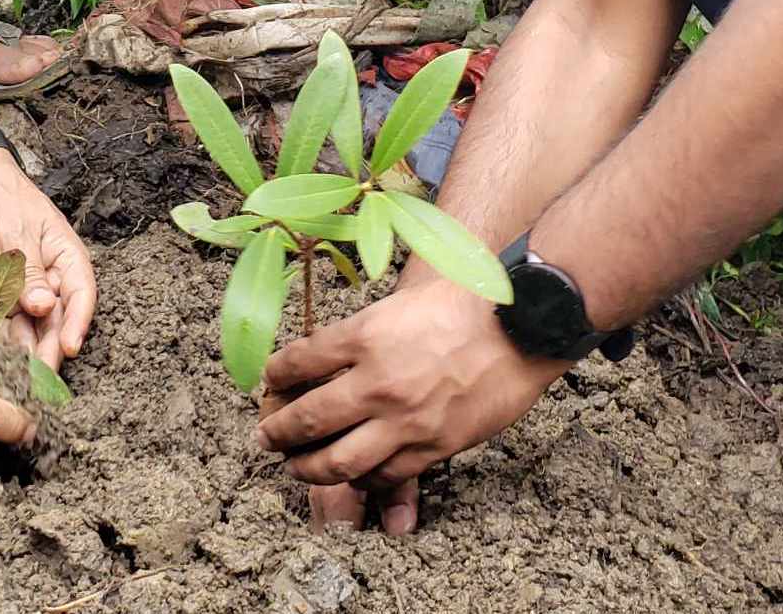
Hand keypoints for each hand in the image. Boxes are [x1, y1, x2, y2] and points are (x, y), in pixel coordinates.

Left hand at [0, 148, 96, 367]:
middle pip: (54, 320)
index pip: (80, 296)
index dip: (77, 323)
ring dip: (23, 352)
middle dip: (48, 348)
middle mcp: (47, 278)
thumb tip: (44, 308)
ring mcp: (21, 289)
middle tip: (39, 378)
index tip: (70, 349)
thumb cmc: (1, 197)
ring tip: (16, 377)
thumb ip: (29, 273)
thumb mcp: (15, 233)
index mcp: (65, 258)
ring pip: (27, 328)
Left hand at [255, 281, 565, 532]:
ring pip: (338, 462)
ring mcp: (404, 420)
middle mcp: (376, 382)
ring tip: (295, 467)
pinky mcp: (433, 446)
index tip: (266, 382)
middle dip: (275, 432)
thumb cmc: (460, 304)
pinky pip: (384, 474)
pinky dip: (361, 478)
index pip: (297, 362)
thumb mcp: (396, 305)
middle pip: (306, 419)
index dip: (273, 376)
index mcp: (363, 337)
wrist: (520, 327)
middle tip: (262, 438)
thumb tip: (320, 361)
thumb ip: (358, 337)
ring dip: (307, 469)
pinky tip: (353, 474)